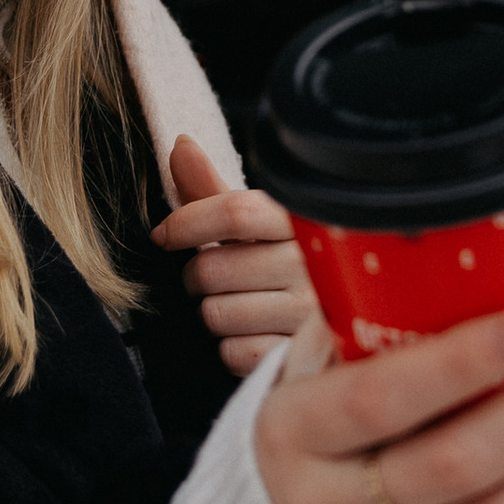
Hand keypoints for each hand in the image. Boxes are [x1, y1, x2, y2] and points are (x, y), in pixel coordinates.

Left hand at [151, 132, 323, 377]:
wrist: (340, 322)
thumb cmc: (288, 263)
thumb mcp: (258, 223)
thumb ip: (214, 190)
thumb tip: (180, 145)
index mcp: (302, 222)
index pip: (233, 212)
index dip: (187, 222)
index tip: (164, 235)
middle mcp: (313, 265)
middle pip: (213, 268)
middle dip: (198, 276)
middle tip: (217, 278)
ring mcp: (311, 314)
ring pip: (216, 313)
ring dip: (215, 312)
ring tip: (241, 305)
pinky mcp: (301, 357)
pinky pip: (233, 352)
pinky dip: (232, 347)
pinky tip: (255, 334)